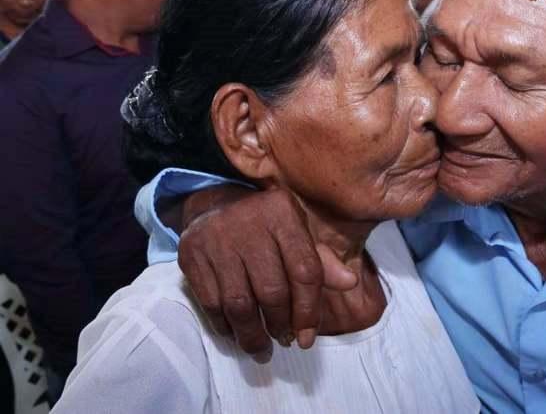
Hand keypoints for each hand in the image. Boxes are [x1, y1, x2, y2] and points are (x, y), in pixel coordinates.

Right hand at [177, 187, 357, 361]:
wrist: (215, 202)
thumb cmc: (268, 224)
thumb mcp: (299, 231)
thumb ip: (322, 260)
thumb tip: (349, 282)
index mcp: (283, 214)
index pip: (305, 271)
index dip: (309, 310)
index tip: (307, 337)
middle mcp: (249, 223)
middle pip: (272, 291)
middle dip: (281, 325)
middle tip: (284, 341)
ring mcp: (217, 239)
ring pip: (239, 303)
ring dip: (253, 334)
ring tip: (261, 347)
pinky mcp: (191, 254)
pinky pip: (211, 303)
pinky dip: (225, 326)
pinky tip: (236, 333)